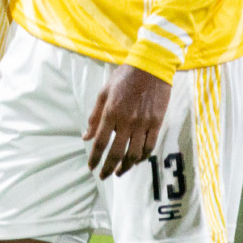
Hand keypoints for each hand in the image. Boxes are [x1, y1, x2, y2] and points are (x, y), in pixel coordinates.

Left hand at [83, 65, 171, 179]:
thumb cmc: (124, 77)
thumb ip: (95, 116)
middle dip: (108, 168)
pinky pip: (150, 146)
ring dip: (126, 167)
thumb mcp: (104, 92)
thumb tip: (86, 136)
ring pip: (134, 154)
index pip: (100, 142)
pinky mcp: (156, 123)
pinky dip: (142, 157)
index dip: (95, 158)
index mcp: (111, 112)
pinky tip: (136, 161)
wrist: (151, 66)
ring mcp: (143, 123)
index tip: (91, 167)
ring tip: (120, 172)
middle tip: (104, 176)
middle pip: (117, 153)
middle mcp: (127, 121)